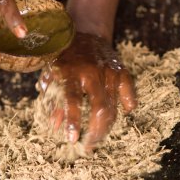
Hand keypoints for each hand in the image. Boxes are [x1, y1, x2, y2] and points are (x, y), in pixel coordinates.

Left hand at [38, 32, 136, 146]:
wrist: (84, 33)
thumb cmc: (63, 59)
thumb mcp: (51, 77)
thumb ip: (53, 102)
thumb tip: (55, 127)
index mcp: (70, 72)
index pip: (72, 100)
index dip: (73, 121)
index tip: (72, 139)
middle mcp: (91, 71)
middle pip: (100, 107)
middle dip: (96, 131)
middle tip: (89, 145)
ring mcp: (109, 71)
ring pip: (113, 106)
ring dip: (107, 126)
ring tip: (98, 137)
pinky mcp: (121, 70)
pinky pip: (128, 93)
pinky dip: (127, 106)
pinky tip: (122, 115)